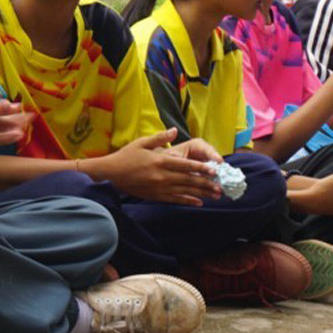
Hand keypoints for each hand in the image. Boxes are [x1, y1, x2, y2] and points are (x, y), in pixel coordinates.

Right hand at [101, 129, 223, 204]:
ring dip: (201, 193)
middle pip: (189, 180)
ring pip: (185, 191)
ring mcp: (159, 187)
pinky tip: (199, 202)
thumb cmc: (126, 156)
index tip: (214, 170)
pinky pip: (175, 199)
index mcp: (160, 161)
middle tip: (221, 186)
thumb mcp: (142, 142)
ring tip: (215, 195)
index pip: (185, 165)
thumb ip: (160, 138)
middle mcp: (162, 176)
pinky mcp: (155, 195)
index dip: (201, 167)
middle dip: (206, 183)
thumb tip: (175, 130)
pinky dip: (188, 200)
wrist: (111, 174)